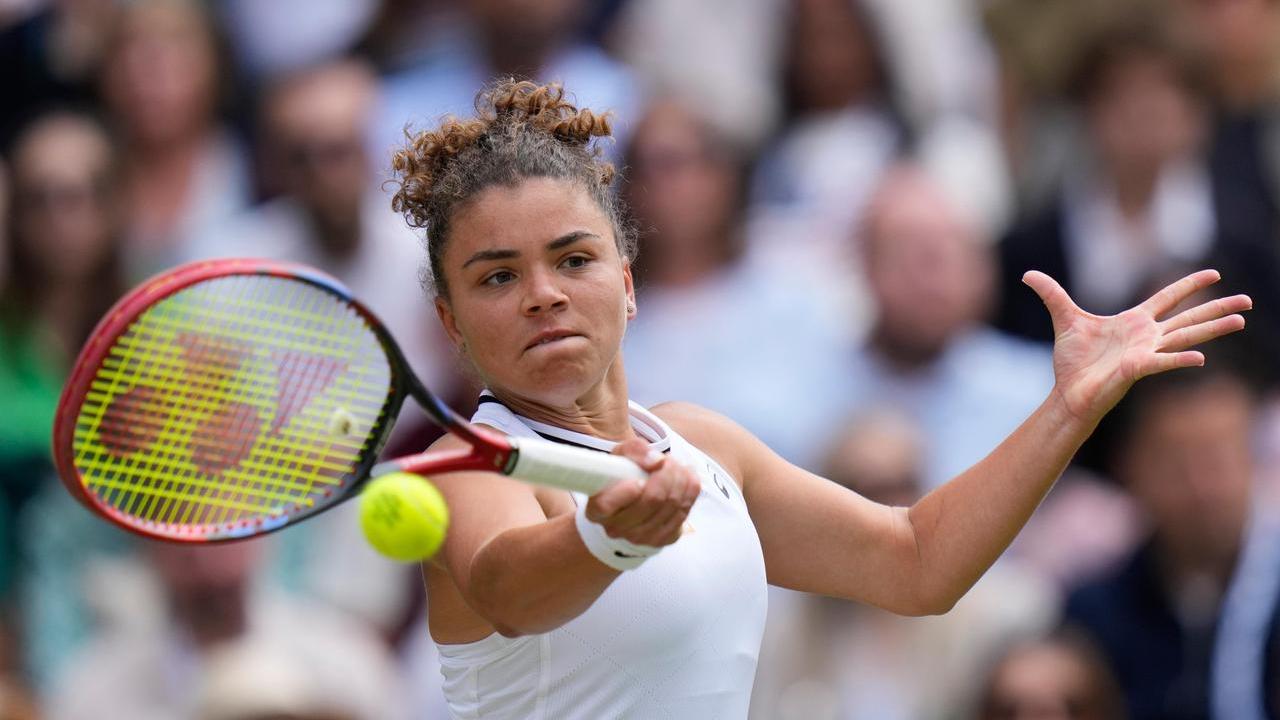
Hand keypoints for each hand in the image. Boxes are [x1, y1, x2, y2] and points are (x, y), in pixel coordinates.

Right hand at [585, 438, 699, 546]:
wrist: (635, 498)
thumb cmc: (624, 474)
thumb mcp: (622, 455)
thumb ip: (635, 450)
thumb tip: (657, 461)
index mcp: (597, 510)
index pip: (606, 505)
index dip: (626, 490)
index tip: (638, 478)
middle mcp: (617, 528)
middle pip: (652, 500)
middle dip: (666, 473)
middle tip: (667, 460)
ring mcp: (642, 537)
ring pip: (673, 504)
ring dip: (680, 478)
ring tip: (676, 466)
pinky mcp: (665, 538)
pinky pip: (685, 511)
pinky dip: (690, 490)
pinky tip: (684, 479)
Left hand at [1024, 269, 1250, 423]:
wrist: (1068, 393)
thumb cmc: (1072, 361)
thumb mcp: (1064, 319)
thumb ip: (1051, 294)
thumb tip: (1028, 273)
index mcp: (1135, 321)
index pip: (1167, 298)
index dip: (1189, 285)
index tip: (1215, 273)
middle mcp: (1147, 337)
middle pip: (1188, 317)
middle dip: (1217, 308)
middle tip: (1249, 301)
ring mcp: (1146, 353)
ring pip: (1186, 338)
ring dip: (1213, 329)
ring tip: (1242, 321)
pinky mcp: (1137, 369)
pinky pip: (1163, 363)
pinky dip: (1180, 361)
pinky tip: (1203, 359)